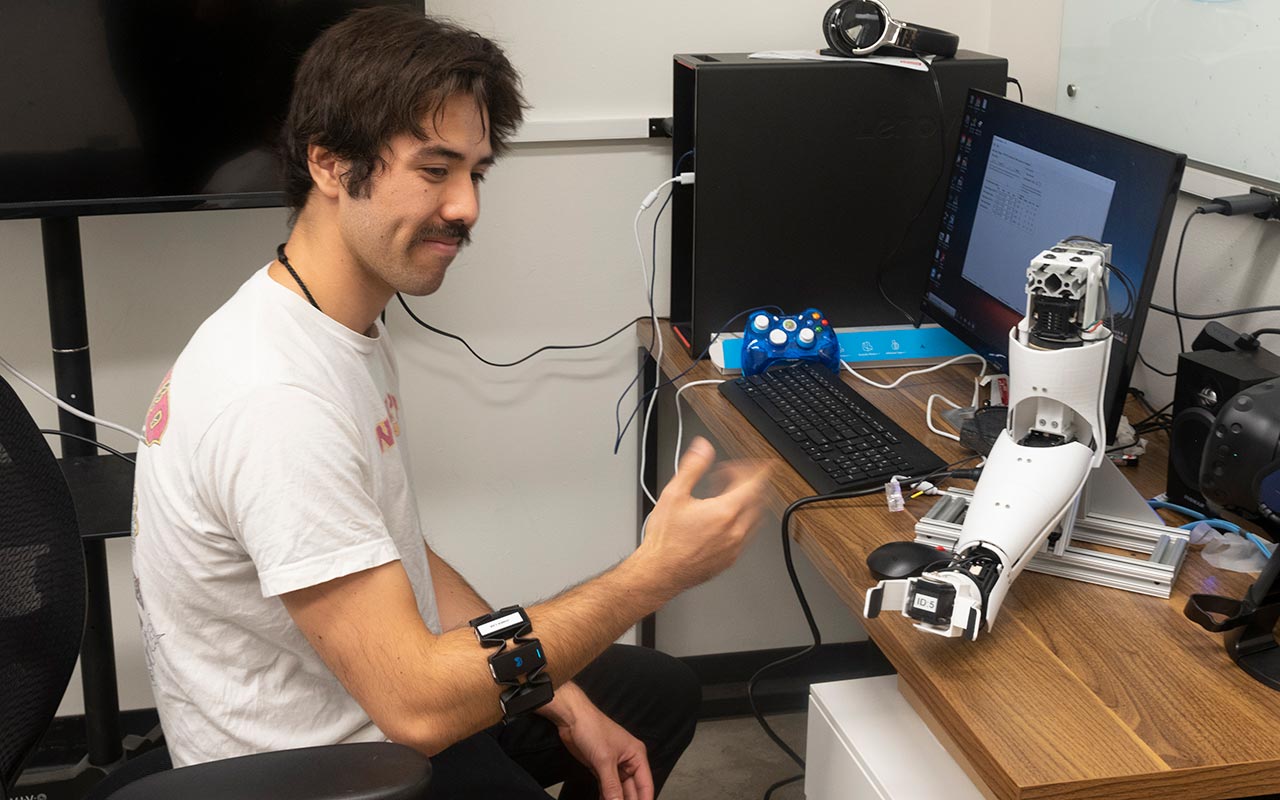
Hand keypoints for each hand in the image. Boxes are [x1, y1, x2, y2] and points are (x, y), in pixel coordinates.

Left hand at [547, 685, 653, 799]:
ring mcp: (614, 766)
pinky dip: (606, 797)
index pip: (646, 785)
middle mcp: (628, 761)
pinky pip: (607, 788)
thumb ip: (612, 786)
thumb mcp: (604, 760)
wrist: (571, 718)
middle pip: (632, 790)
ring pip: (619, 791)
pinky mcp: (600, 768)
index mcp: (637, 755)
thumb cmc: (592, 728)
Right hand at [639, 436, 771, 592]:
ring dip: (749, 502)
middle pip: (759, 500)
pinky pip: (747, 536)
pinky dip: (743, 521)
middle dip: (751, 483)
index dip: (760, 470)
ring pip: (756, 519)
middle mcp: (735, 531)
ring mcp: (735, 547)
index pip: (755, 484)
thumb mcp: (674, 495)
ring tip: (727, 496)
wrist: (660, 571)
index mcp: (725, 512)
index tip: (764, 464)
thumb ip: (692, 468)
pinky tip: (724, 519)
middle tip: (733, 477)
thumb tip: (703, 449)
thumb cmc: (665, 540)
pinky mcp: (730, 559)